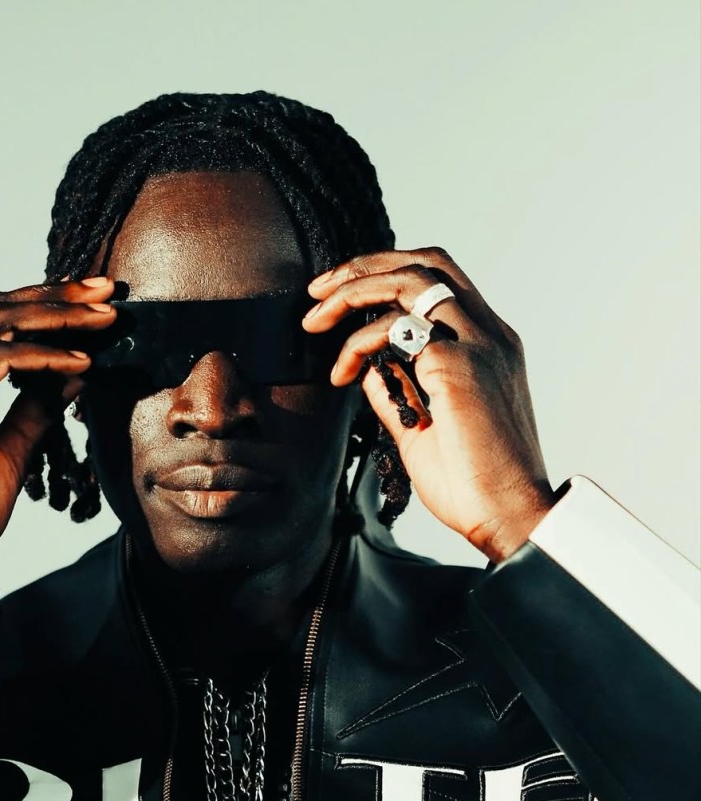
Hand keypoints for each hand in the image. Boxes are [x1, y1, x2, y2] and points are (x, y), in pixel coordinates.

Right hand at [0, 277, 116, 572]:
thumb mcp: (6, 459)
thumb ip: (33, 414)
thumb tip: (73, 376)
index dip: (36, 304)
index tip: (85, 301)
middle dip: (51, 293)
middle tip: (103, 290)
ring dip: (54, 314)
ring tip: (102, 318)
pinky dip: (44, 355)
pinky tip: (80, 363)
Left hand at [303, 248, 558, 561]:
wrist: (508, 516)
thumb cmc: (472, 484)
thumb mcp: (422, 430)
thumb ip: (398, 394)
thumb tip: (367, 370)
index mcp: (488, 346)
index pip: (439, 282)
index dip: (386, 277)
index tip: (340, 300)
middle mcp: (490, 334)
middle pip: (426, 261)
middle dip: (364, 266)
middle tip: (316, 291)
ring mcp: (478, 344)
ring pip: (411, 279)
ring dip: (353, 290)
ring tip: (314, 320)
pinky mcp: (459, 365)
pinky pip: (396, 328)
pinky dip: (358, 343)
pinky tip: (342, 375)